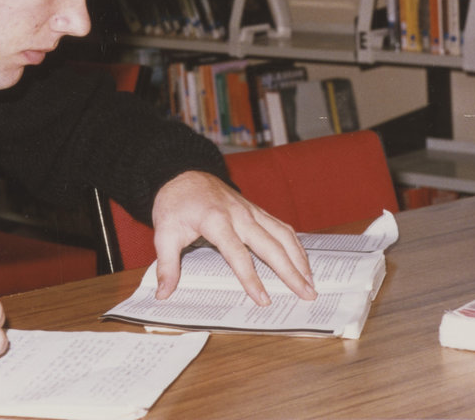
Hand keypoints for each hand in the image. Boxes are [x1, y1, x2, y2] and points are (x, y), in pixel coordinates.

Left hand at [151, 171, 316, 305]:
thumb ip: (167, 265)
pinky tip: (302, 260)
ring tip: (311, 282)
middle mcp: (239, 214)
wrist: (182, 174)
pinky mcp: (256, 210)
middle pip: (271, 245)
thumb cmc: (174, 204)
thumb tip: (163, 293)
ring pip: (283, 234)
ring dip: (299, 259)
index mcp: (216, 220)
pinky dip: (295, 244)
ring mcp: (250, 210)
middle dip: (291, 272)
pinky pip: (281, 226)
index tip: (263, 300)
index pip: (238, 254)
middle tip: (307, 294)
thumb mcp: (164, 233)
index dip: (251, 278)